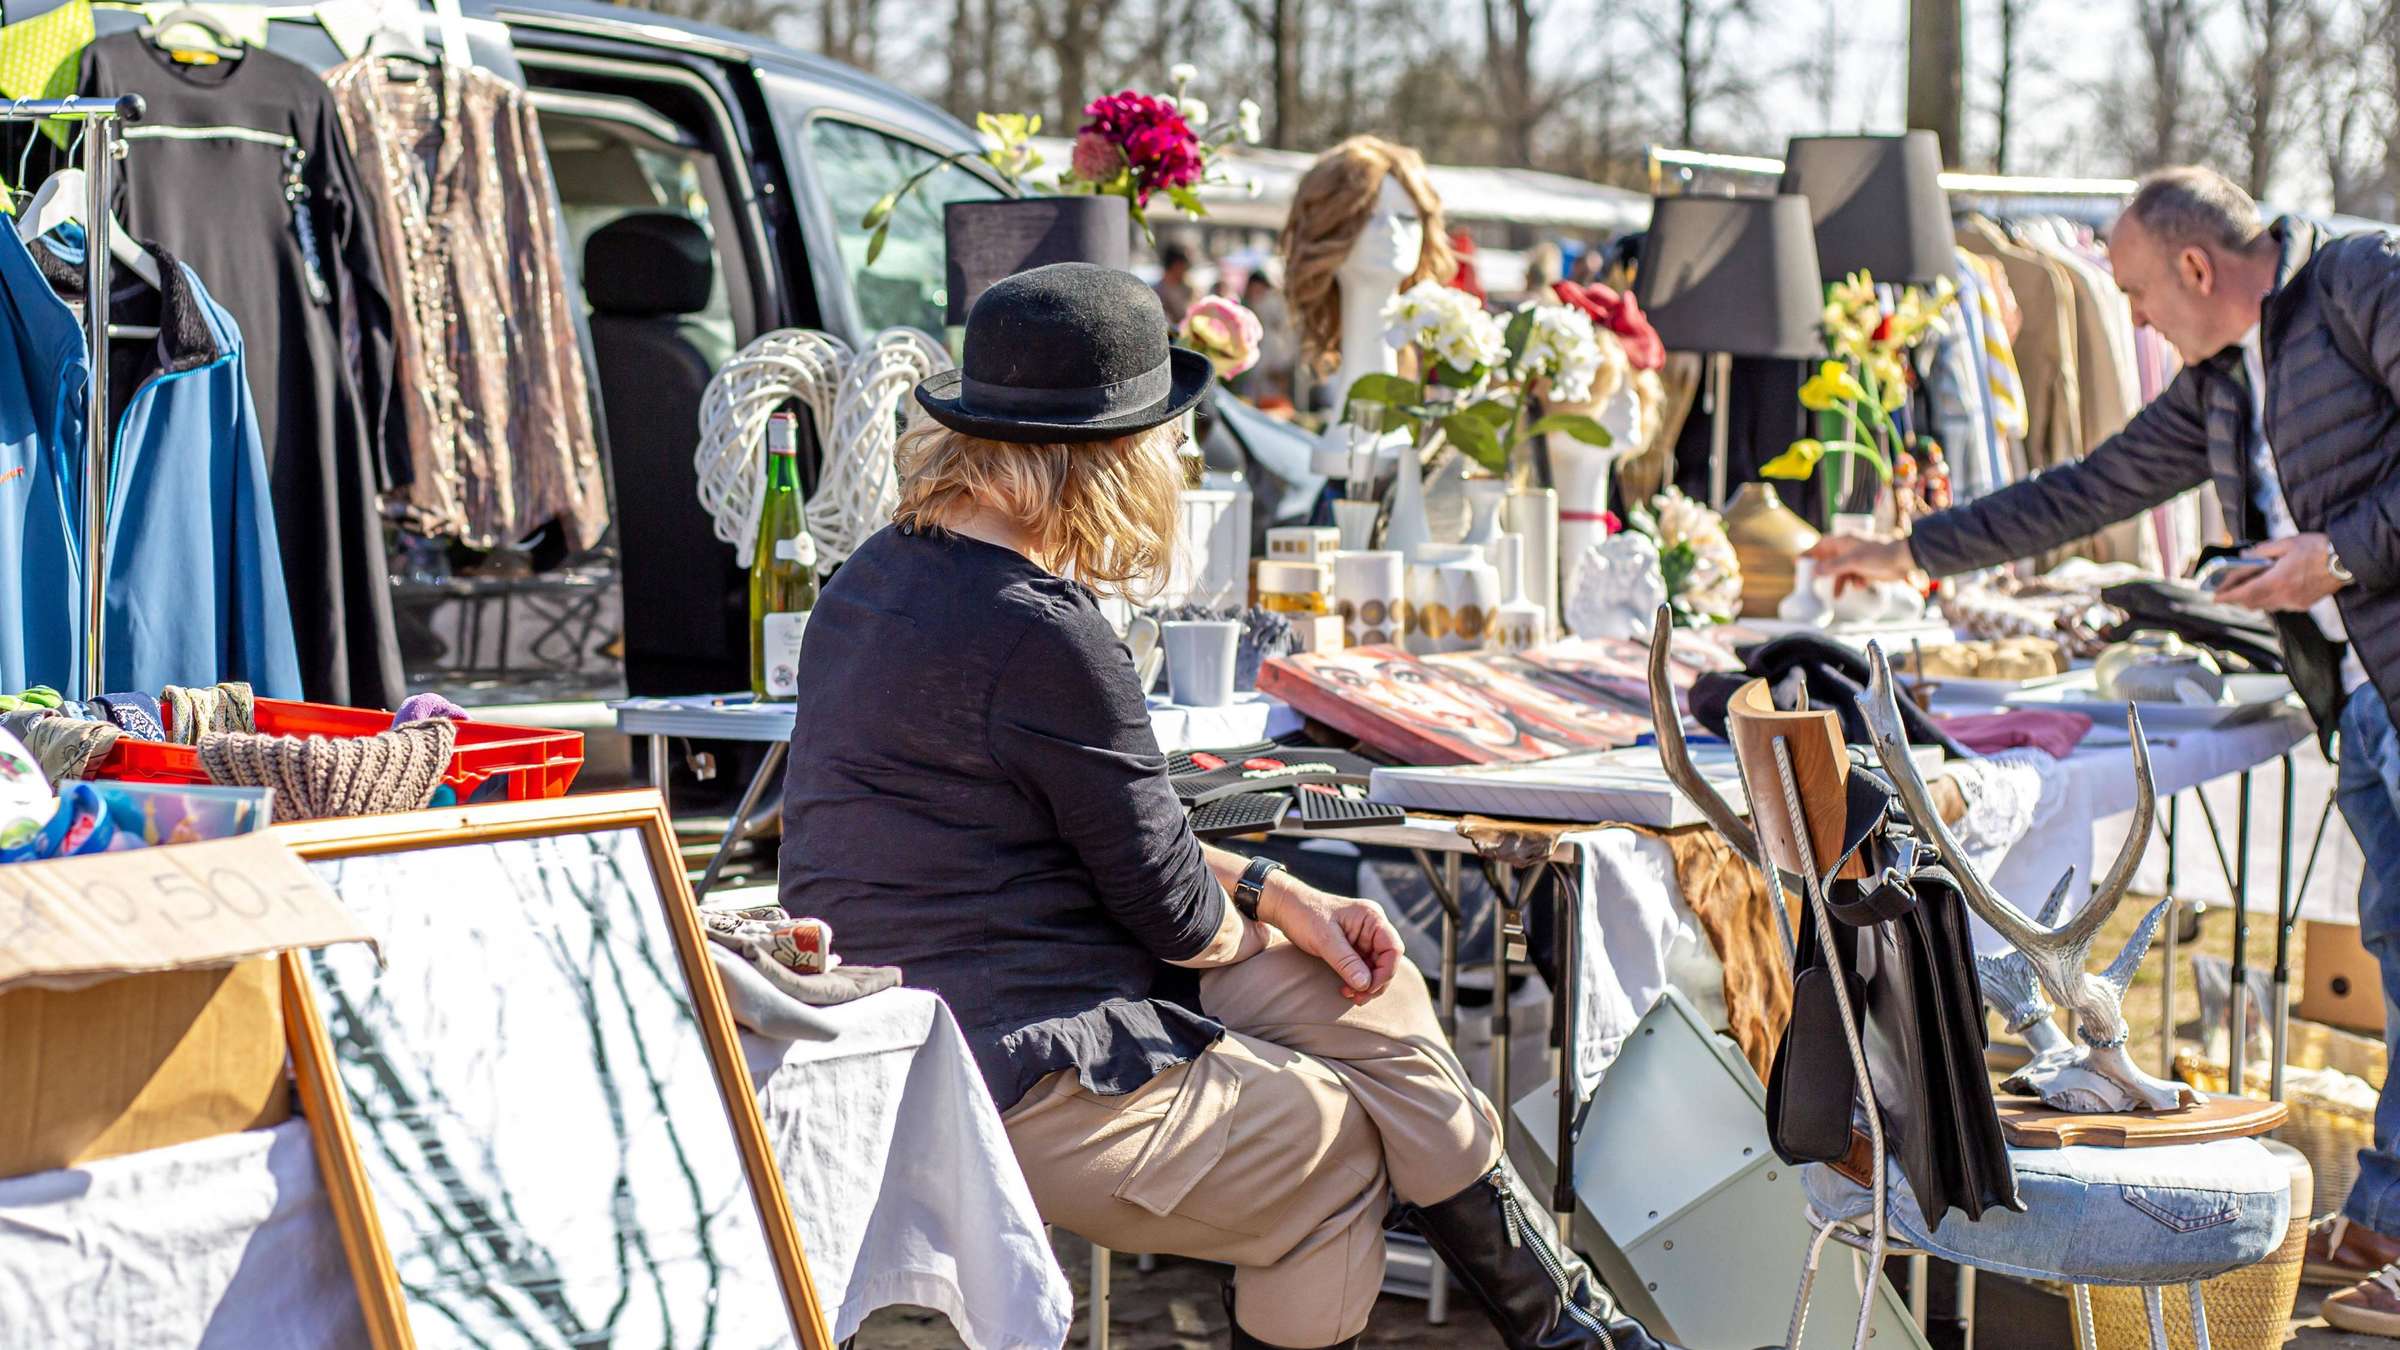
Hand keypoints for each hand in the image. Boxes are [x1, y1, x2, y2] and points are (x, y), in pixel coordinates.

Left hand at [1259, 880, 1401, 1002]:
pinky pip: (1363, 967)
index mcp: (1372, 917)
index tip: (1368, 988)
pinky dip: (1357, 980)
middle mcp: (1372, 926)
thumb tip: (1365, 985)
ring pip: (1376, 967)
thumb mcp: (1324, 939)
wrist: (1286, 907)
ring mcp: (1364, 936)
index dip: (1386, 972)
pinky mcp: (1354, 946)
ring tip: (1349, 995)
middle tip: (1358, 998)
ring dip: (1366, 984)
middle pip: (1387, 960)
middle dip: (1375, 982)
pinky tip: (1346, 989)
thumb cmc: (1305, 915)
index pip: (1393, 949)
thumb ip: (1346, 962)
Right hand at [1804, 534, 1916, 595]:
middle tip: (1813, 582)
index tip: (1800, 562)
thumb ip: (1833, 566)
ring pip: (1841, 572)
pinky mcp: (1866, 569)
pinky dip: (1855, 583)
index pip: (1821, 545)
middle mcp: (1849, 549)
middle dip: (1823, 572)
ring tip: (1837, 595)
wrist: (1904, 560)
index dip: (1810, 553)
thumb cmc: (1879, 554)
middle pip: (1829, 560)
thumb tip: (1816, 571)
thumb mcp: (1852, 561)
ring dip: (1840, 583)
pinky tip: (1860, 585)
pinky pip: (1854, 578)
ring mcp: (1858, 559)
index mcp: (1844, 541)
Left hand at [2211, 534, 2345, 612]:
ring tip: (2246, 589)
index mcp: (2276, 581)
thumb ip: (2262, 551)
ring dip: (2252, 600)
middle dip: (2236, 598)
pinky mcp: (2303, 605)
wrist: (2346, 561)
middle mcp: (2283, 596)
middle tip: (2227, 591)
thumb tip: (2244, 556)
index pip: (2244, 593)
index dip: (2227, 596)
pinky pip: (2279, 606)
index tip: (2214, 597)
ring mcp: (2294, 603)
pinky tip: (2270, 590)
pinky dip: (2269, 600)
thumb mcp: (2286, 543)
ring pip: (2265, 606)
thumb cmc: (2317, 548)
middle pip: (2251, 603)